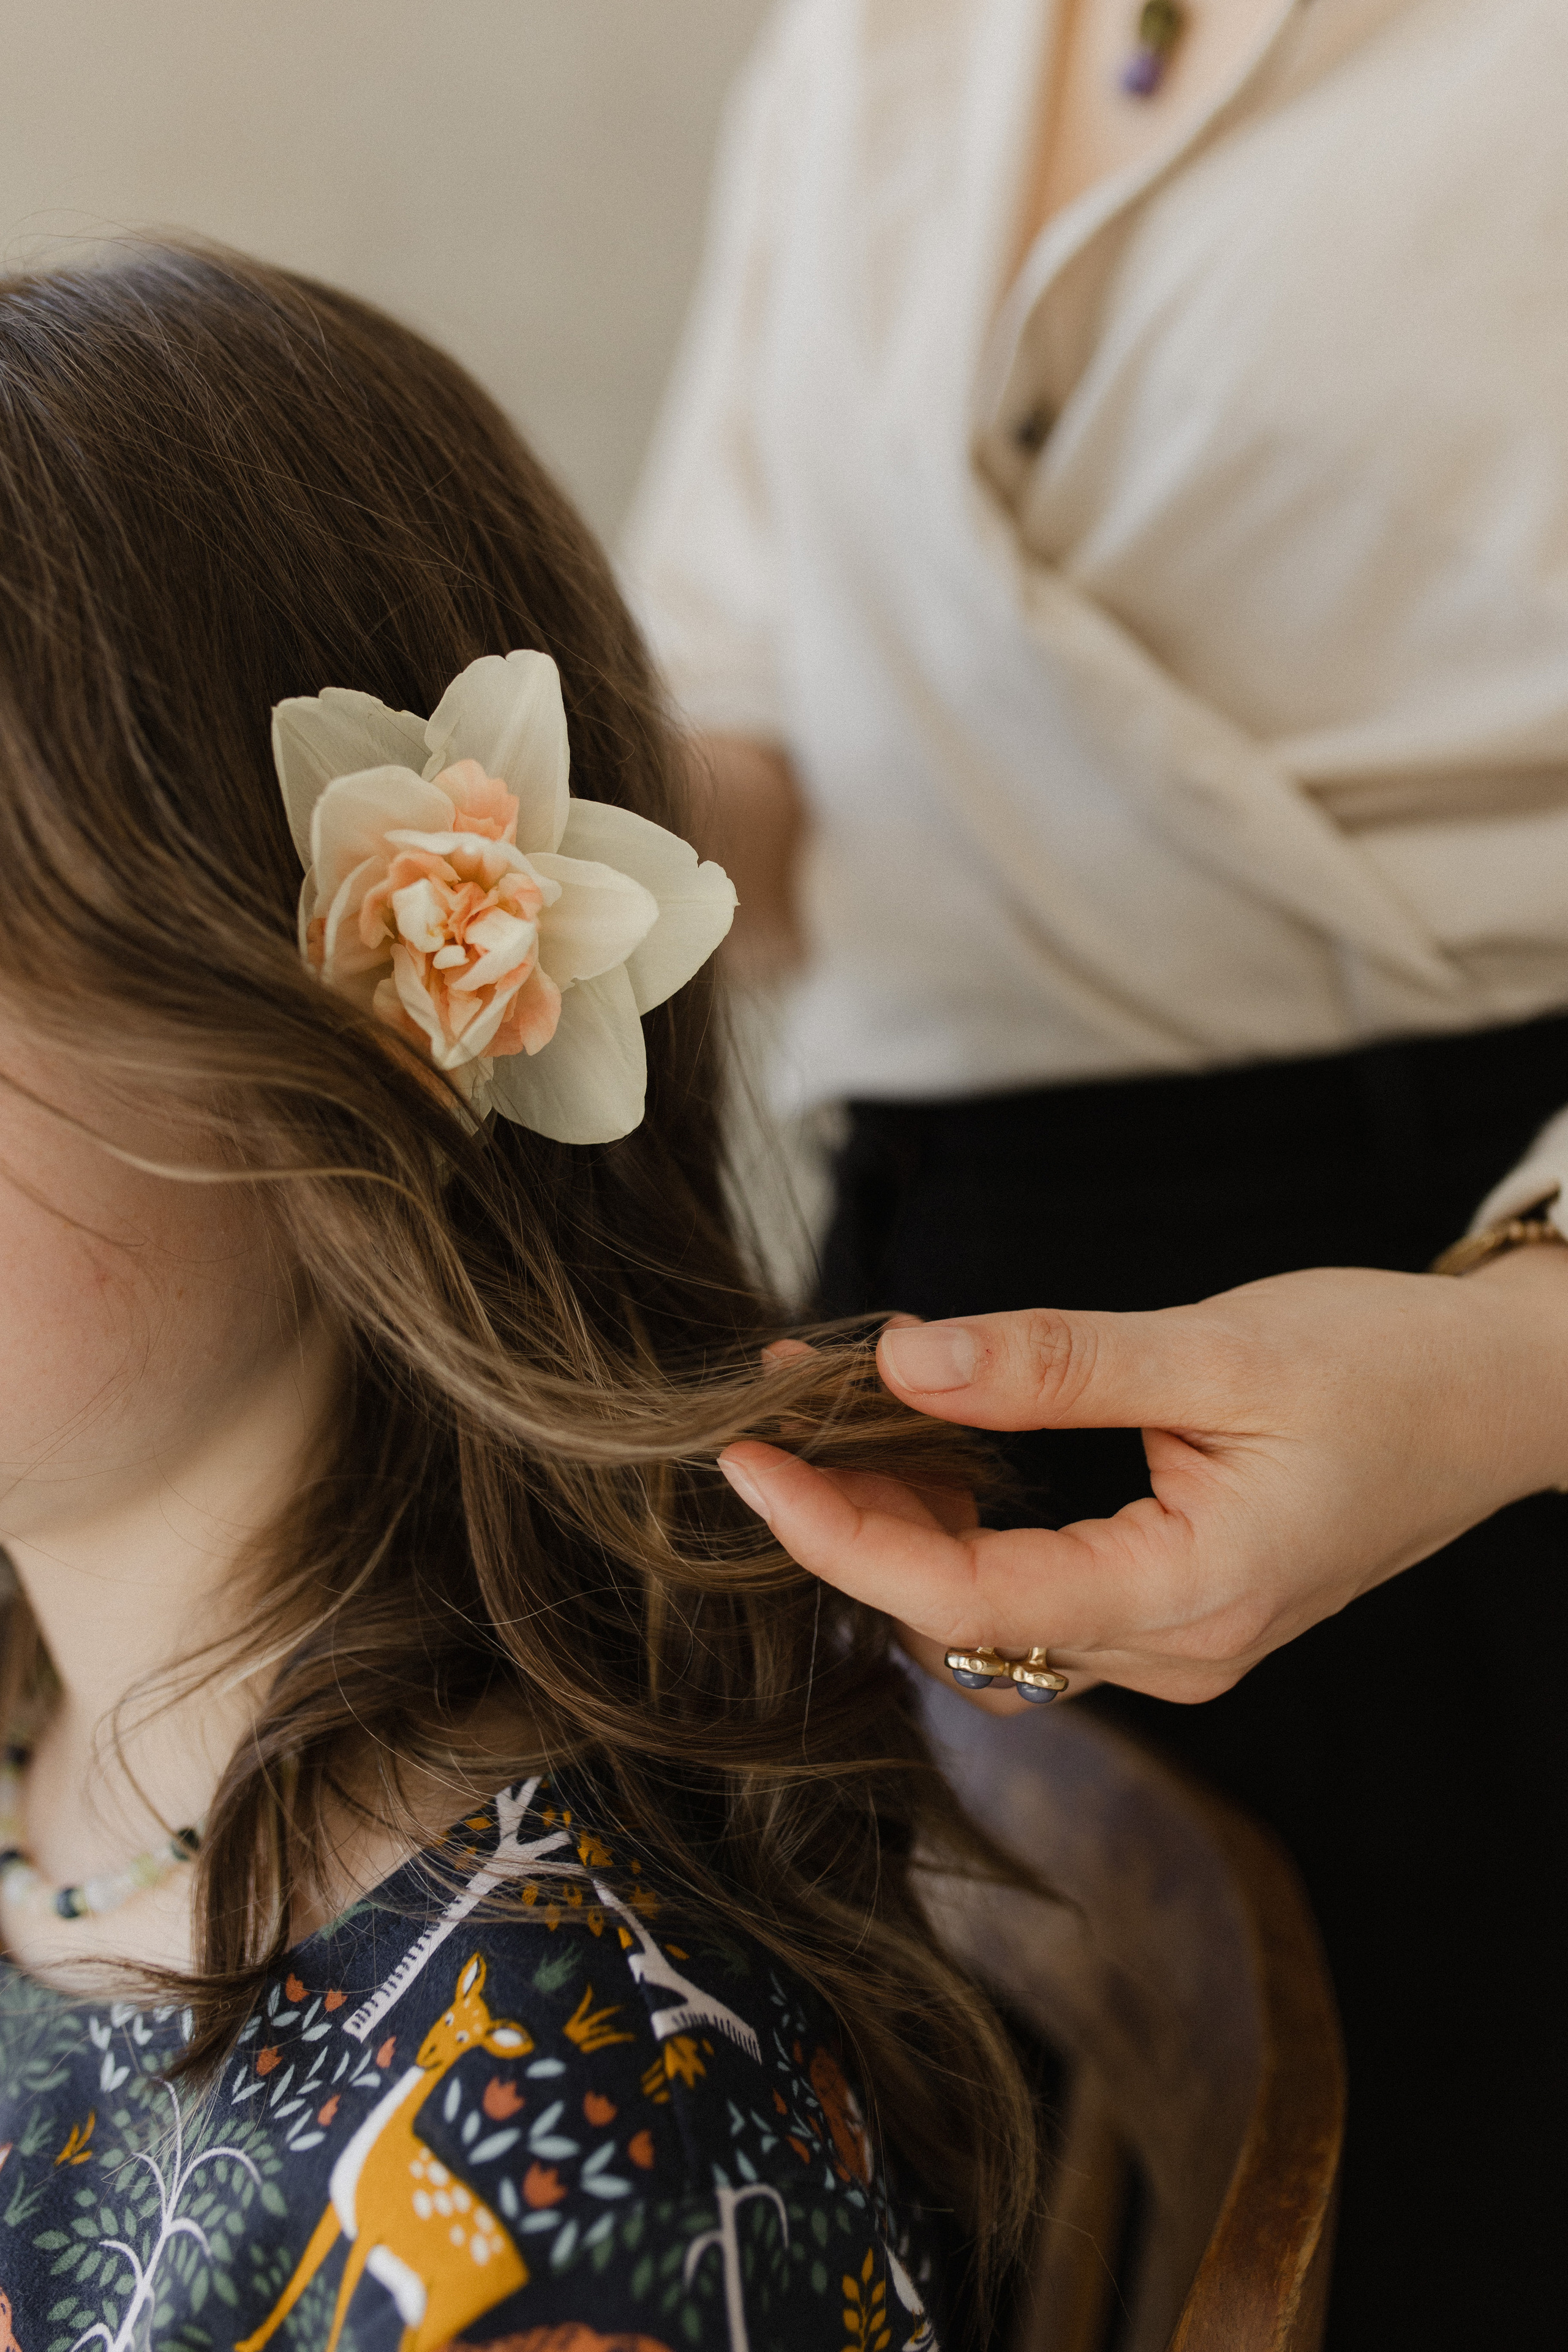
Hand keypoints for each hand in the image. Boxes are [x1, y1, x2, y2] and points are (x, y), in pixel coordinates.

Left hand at [720, 1251, 1567, 1708]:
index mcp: (1191, 1597)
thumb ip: (1056, 1364)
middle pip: (960, 1617)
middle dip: (850, 1524)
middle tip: (773, 1416)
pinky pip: (1035, 1591)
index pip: (962, 1600)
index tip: (746, 1462)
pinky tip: (926, 1447)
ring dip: (901, 1525)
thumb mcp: (1219, 1349)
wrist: (1500, 1397)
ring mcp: (1176, 1641)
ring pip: (990, 1612)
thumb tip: (904, 1363)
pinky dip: (964, 1526)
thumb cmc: (1387, 1366)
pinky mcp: (1175, 1607)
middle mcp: (1175, 1650)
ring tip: (834, 1417)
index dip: (836, 1538)